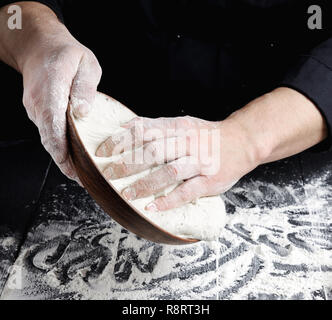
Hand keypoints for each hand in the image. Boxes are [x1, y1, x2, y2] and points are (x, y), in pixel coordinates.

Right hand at [21, 23, 101, 180]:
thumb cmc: (66, 54)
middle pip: (49, 139)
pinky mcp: (38, 112)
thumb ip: (85, 88)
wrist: (39, 46)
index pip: (54, 124)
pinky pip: (49, 133)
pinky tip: (74, 156)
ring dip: (63, 158)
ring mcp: (35, 109)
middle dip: (65, 163)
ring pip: (48, 139)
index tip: (74, 169)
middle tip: (84, 181)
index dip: (62, 149)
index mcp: (52, 90)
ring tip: (81, 174)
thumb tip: (83, 112)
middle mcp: (39, 104)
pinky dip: (60, 147)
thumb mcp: (85, 63)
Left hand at [96, 116, 259, 210]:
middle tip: (109, 174)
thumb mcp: (183, 123)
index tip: (103, 151)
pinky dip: (169, 200)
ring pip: (169, 172)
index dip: (121, 140)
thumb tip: (126, 128)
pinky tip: (153, 207)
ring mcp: (199, 162)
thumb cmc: (206, 135)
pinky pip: (187, 192)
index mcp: (178, 127)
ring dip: (146, 184)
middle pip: (153, 151)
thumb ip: (157, 127)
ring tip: (127, 194)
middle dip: (128, 163)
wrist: (241, 141)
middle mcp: (187, 142)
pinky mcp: (209, 180)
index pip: (144, 130)